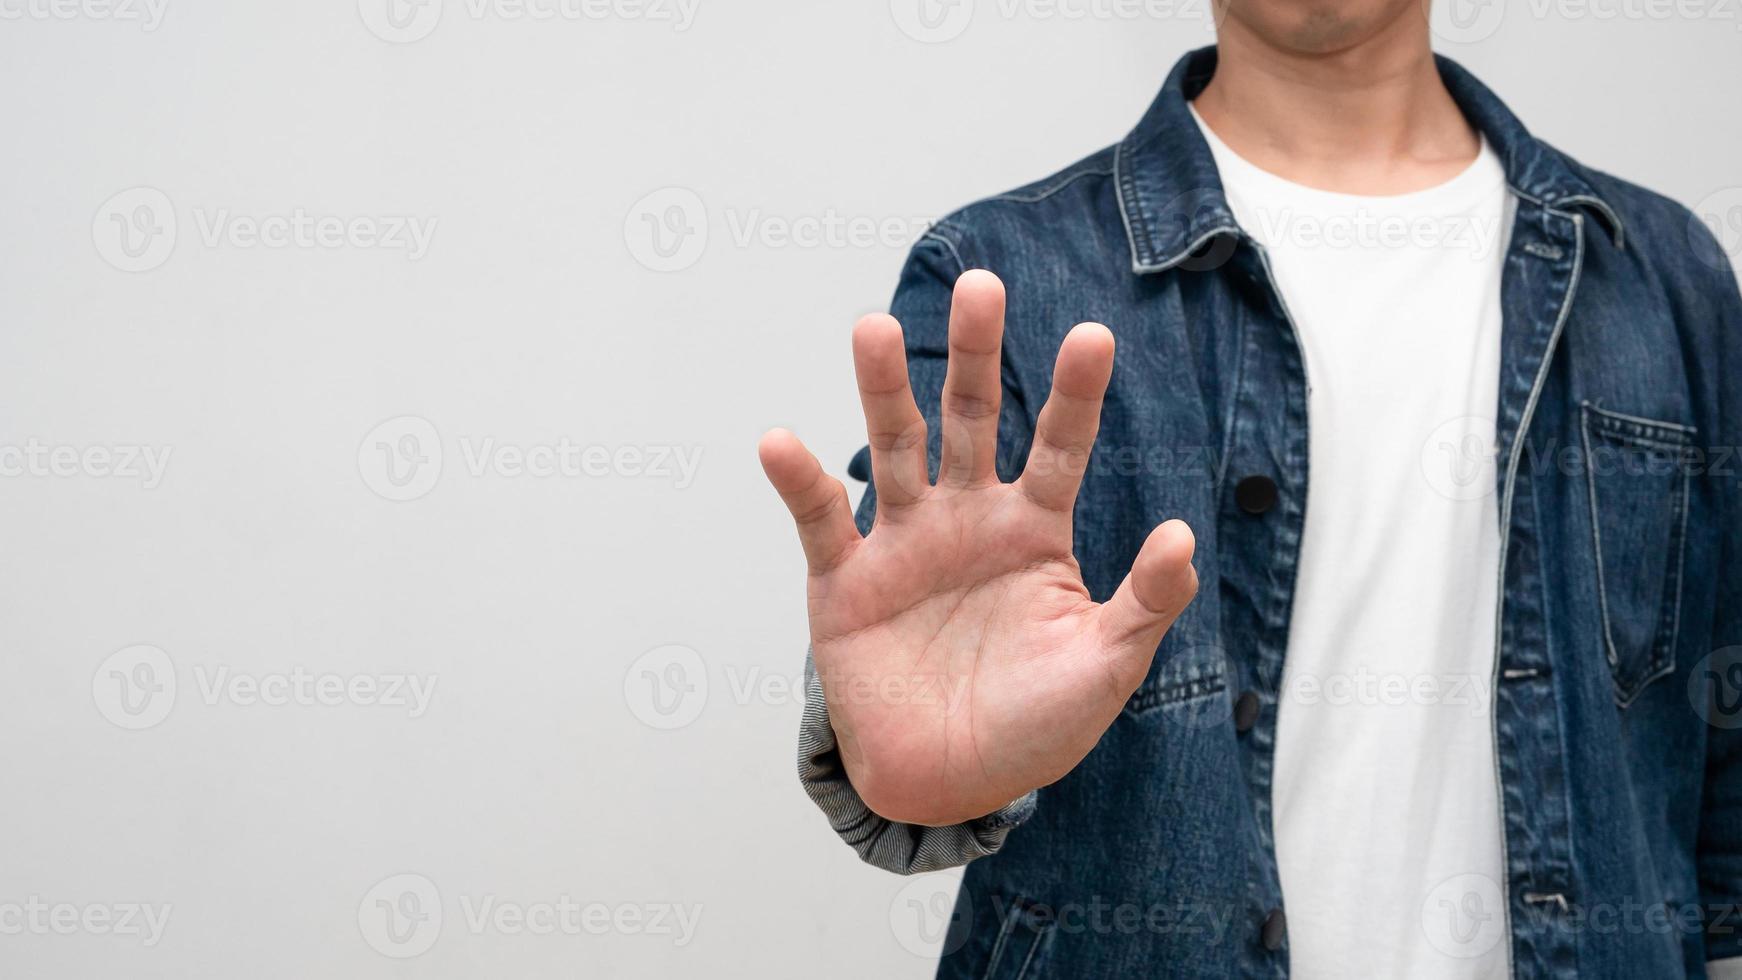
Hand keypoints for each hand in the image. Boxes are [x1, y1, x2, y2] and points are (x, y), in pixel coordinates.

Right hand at [759, 270, 1197, 825]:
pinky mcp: (845, 580)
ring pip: (893, 448)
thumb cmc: (1033, 725)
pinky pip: (820, 522)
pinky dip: (799, 482)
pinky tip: (781, 442)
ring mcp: (903, 542)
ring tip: (873, 327)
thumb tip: (1185, 533)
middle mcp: (967, 518)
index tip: (1092, 334)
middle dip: (974, 355)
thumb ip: (1145, 602)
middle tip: (981, 285)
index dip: (1073, 394)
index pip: (1058, 446)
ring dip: (880, 389)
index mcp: (1035, 530)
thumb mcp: (1105, 667)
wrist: (948, 784)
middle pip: (969, 418)